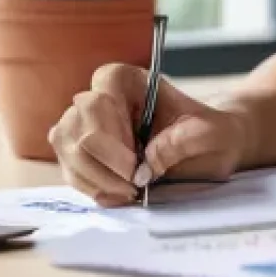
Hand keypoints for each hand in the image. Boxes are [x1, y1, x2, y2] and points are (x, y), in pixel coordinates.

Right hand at [48, 62, 249, 206]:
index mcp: (128, 81)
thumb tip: (146, 163)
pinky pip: (71, 169)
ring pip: (66, 148)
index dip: (111, 134)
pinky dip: (91, 187)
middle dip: (102, 164)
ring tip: (128, 194)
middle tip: (134, 186)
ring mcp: (88, 124)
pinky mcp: (85, 151)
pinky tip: (118, 195)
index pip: (99, 99)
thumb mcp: (209, 134)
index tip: (135, 164)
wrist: (209, 146)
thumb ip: (182, 142)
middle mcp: (101, 96)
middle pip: (75, 126)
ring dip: (93, 179)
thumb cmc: (209, 132)